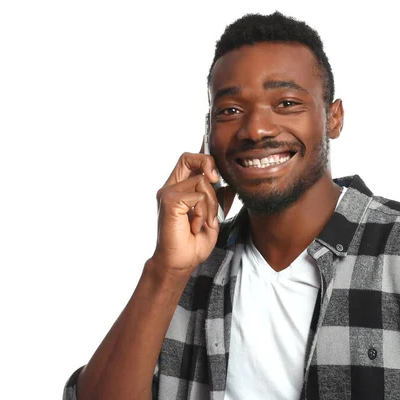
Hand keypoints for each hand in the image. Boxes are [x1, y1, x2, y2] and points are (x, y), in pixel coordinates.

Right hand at [151, 138, 234, 272]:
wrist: (181, 262)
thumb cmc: (193, 242)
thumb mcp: (213, 217)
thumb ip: (219, 199)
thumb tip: (231, 184)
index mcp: (180, 188)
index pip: (189, 160)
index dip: (201, 150)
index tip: (208, 137)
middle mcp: (171, 187)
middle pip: (189, 157)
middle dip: (208, 163)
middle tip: (218, 180)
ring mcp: (167, 192)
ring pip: (202, 181)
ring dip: (211, 204)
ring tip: (204, 222)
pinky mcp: (169, 200)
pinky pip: (197, 195)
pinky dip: (203, 211)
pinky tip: (196, 225)